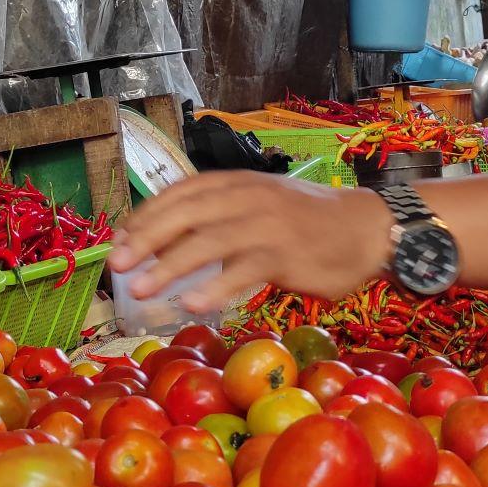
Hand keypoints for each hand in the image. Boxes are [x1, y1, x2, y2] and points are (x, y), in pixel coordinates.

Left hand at [109, 172, 394, 312]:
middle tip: (118, 265)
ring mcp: (267, 224)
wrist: (368, 228)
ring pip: (209, 241)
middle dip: (147, 238)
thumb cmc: (309, 223)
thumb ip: (221, 217)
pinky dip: (216, 288)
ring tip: (142, 288)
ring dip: (170, 266)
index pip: (181, 192)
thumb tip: (169, 244)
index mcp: (238, 182)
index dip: (147, 215)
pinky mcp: (286, 254)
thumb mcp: (261, 205)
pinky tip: (192, 304)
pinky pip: (244, 271)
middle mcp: (248, 196)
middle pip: (186, 213)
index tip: (121, 239)